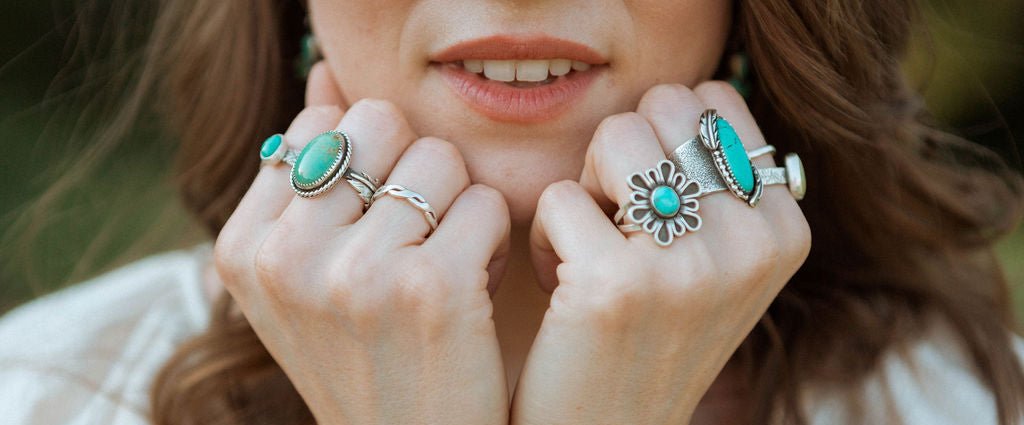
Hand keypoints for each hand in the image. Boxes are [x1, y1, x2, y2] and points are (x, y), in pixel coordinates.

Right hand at [214, 63, 511, 424]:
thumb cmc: (367, 356)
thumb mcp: (307, 274)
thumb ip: (306, 174)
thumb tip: (325, 78)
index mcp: (244, 247)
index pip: (320, 125)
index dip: (367, 167)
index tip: (371, 232)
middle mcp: (286, 256)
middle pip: (381, 123)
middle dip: (411, 171)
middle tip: (415, 240)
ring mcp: (356, 273)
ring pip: (441, 159)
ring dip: (457, 208)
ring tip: (443, 269)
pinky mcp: (431, 290)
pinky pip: (486, 203)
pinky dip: (493, 241)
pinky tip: (475, 290)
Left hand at [514, 82, 810, 423]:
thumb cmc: (649, 335)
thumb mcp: (719, 266)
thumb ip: (724, 186)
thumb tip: (696, 103)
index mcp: (785, 231)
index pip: (713, 99)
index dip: (662, 143)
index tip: (656, 212)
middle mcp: (753, 244)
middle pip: (660, 107)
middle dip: (623, 159)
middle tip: (617, 229)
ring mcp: (691, 265)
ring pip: (613, 136)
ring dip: (586, 189)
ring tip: (593, 253)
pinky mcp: (619, 284)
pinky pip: (560, 197)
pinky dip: (547, 237)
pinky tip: (565, 290)